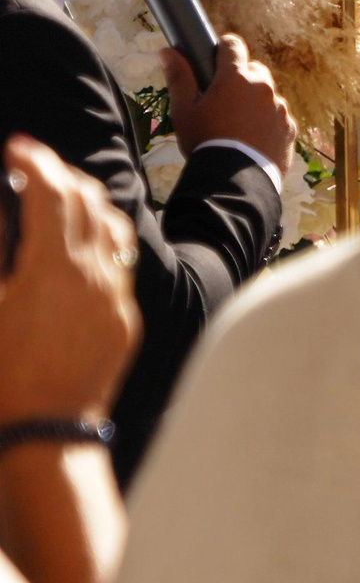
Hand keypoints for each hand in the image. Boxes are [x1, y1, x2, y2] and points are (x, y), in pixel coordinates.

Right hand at [0, 138, 139, 422]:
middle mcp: (96, 276)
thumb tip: (2, 211)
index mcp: (54, 269)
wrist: (43, 434)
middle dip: (61, 174)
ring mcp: (117, 298)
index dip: (35, 162)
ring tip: (57, 195)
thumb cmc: (0, 375)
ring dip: (87, 203)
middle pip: (89, 202)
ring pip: (114, 229)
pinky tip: (79, 242)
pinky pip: (121, 263)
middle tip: (33, 164)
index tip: (16, 148)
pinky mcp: (125, 321)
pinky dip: (101, 239)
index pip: (53, 193)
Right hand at [166, 34, 294, 166]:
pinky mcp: (290, 127)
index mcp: (236, 77)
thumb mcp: (184, 110)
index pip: (233, 45)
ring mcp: (280, 107)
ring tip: (235, 124)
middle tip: (221, 99)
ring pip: (266, 94)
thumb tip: (168, 51)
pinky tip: (251, 138)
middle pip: (253, 69)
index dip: (222, 48)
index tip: (214, 58)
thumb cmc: (205, 142)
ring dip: (254, 101)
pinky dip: (267, 121)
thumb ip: (179, 77)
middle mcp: (264, 87)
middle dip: (239, 78)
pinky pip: (278, 116)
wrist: (234, 181)